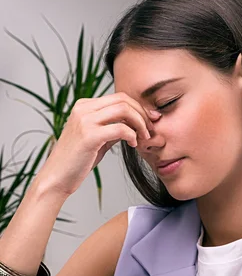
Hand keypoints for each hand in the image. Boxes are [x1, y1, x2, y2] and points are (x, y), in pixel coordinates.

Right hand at [36, 92, 159, 197]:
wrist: (57, 177)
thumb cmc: (77, 161)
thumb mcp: (96, 139)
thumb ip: (111, 128)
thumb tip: (132, 124)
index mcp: (84, 106)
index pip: (118, 97)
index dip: (138, 107)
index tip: (150, 121)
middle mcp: (83, 109)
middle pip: (123, 99)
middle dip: (142, 113)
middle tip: (151, 129)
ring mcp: (85, 120)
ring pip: (124, 110)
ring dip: (140, 123)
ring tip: (145, 137)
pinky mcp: (90, 136)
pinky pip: (121, 129)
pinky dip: (132, 136)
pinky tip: (134, 145)